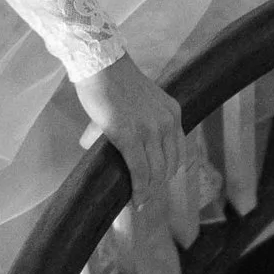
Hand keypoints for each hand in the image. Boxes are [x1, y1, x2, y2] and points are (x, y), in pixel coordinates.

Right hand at [74, 49, 198, 273]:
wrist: (97, 61)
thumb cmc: (107, 79)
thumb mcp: (129, 102)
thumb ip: (125, 123)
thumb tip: (96, 140)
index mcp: (173, 113)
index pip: (177, 152)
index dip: (168, 174)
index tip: (160, 190)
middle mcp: (168, 122)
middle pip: (168, 165)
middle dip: (157, 188)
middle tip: (146, 208)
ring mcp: (151, 130)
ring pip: (154, 172)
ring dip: (148, 195)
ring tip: (141, 213)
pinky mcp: (130, 136)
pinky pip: (140, 171)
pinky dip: (140, 191)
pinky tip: (138, 206)